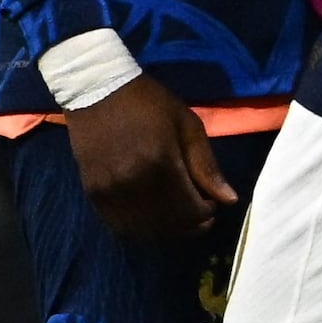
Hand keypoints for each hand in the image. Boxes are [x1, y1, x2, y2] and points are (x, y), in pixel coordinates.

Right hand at [67, 76, 231, 240]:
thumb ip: (207, 166)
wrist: (97, 91)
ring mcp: (109, 191)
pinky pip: (119, 226)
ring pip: (145, 230)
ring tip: (180, 218)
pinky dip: (141, 230)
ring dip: (168, 231)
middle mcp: (132, 184)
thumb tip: (229, 201)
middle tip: (202, 214)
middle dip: (192, 225)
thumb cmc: (149, 104)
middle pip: (169, 224)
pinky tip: (154, 220)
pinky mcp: (93, 193)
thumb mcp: (188, 126)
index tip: (214, 203)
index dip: (208, 213)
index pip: (191, 210)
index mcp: (160, 164)